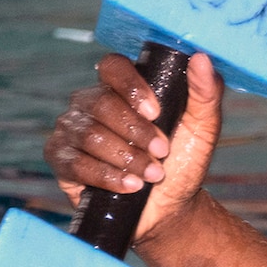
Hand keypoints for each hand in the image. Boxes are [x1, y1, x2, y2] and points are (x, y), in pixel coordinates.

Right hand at [44, 51, 222, 243]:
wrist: (170, 208)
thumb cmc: (183, 163)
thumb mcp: (202, 129)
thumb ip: (205, 93)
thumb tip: (201, 58)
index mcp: (121, 88)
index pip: (113, 67)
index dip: (130, 86)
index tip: (155, 112)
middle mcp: (90, 103)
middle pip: (101, 103)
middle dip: (136, 131)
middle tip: (161, 153)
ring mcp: (72, 130)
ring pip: (89, 134)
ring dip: (126, 157)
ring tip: (152, 175)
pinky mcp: (61, 160)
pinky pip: (75, 163)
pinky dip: (107, 176)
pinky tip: (130, 186)